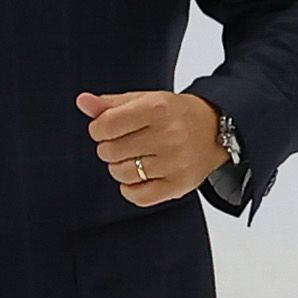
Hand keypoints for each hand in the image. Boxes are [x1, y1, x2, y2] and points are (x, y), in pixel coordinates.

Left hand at [76, 89, 221, 206]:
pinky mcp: (178, 185)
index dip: (98, 129)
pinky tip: (139, 177)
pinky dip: (131, 189)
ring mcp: (175, 163)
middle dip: (109, 148)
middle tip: (122, 143)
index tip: (104, 128)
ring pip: (122, 175)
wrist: (215, 130)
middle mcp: (169, 135)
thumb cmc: (175, 114)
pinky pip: (138, 197)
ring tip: (132, 158)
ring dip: (119, 168)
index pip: (106, 125)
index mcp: (158, 108)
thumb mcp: (145, 100)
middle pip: (111, 152)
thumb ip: (111, 104)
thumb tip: (83, 101)